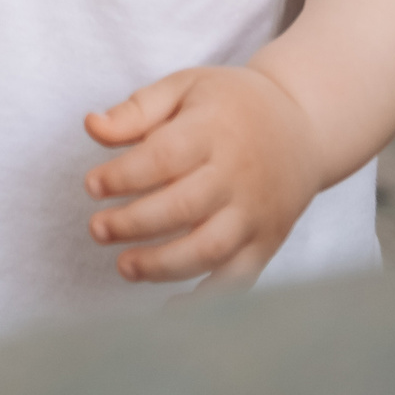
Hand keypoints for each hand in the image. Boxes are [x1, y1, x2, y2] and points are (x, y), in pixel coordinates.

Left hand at [82, 65, 319, 287]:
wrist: (303, 125)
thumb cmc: (231, 104)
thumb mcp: (185, 87)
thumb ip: (136, 109)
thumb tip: (91, 126)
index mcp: (213, 130)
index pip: (162, 157)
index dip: (122, 176)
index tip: (91, 187)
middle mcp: (238, 174)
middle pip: (182, 207)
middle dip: (133, 224)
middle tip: (97, 229)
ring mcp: (256, 213)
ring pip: (208, 249)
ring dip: (162, 265)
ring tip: (124, 266)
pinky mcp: (268, 241)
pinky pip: (239, 279)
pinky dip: (207, 300)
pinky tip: (172, 306)